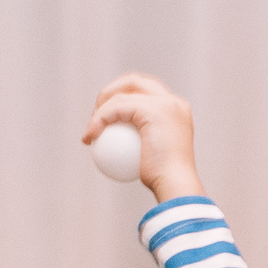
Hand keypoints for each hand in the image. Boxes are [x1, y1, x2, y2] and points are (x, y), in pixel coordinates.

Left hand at [83, 74, 204, 203]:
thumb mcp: (156, 155)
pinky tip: (89, 137)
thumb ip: (144, 140)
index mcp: (177, 109)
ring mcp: (165, 103)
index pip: (145, 91)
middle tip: (95, 115)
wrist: (175, 185)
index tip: (107, 117)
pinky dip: (99, 121)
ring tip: (90, 130)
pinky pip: (115, 109)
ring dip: (99, 110)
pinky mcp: (152, 109)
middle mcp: (173, 101)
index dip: (123, 96)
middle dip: (110, 93)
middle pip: (133, 82)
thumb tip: (120, 141)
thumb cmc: (164, 180)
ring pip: (120, 95)